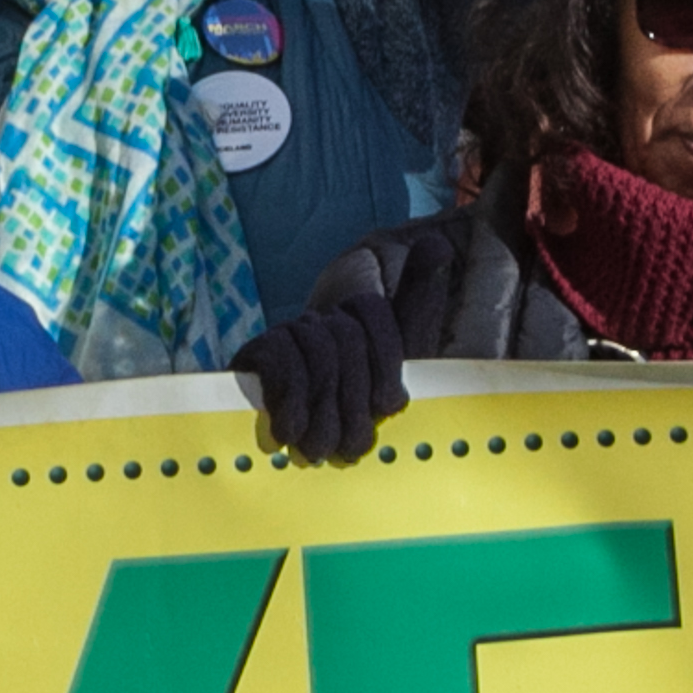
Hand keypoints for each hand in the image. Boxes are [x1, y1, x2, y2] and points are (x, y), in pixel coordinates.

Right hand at [234, 231, 451, 461]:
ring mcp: (289, 335)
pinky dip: (288, 399)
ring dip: (324, 409)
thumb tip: (437, 243)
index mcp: (359, 314)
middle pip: (346, 336)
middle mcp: (324, 318)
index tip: (389, 404)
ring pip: (317, 354)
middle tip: (352, 442)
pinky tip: (290, 431)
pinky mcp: (255, 355)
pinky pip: (278, 361)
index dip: (385, 360)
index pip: (371, 310)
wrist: (304, 443)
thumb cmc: (362, 411)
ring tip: (322, 449)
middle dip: (354, 396)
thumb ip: (419, 307)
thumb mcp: (403, 365)